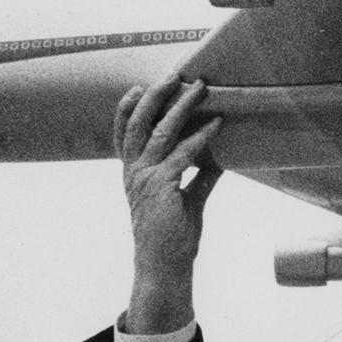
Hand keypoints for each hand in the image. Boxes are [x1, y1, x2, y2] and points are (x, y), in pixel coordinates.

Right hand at [114, 62, 223, 333]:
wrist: (165, 266)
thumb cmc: (173, 237)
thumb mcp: (187, 201)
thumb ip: (199, 180)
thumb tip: (217, 164)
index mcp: (134, 174)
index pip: (124, 135)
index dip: (127, 110)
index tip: (137, 88)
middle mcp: (135, 172)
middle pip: (139, 123)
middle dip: (156, 96)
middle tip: (174, 75)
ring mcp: (146, 178)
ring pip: (161, 131)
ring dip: (182, 106)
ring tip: (200, 88)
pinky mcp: (163, 186)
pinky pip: (184, 154)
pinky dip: (202, 137)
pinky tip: (217, 125)